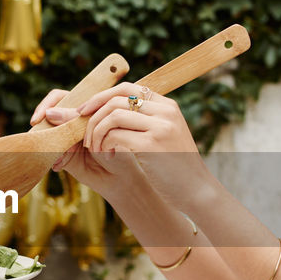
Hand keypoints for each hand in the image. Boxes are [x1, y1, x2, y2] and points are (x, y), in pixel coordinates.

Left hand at [44, 83, 212, 207]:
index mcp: (167, 106)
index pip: (127, 88)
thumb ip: (146, 122)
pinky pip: (115, 136)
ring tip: (94, 149)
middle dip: (92, 114)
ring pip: (113, 116)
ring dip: (96, 133)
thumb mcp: (166, 137)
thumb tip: (112, 113)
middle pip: (116, 99)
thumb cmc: (177, 168)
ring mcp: (160, 127)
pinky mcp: (152, 145)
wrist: (197, 191)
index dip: (101, 97)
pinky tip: (106, 158)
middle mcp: (165, 111)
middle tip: (83, 133)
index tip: (85, 111)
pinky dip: (103, 146)